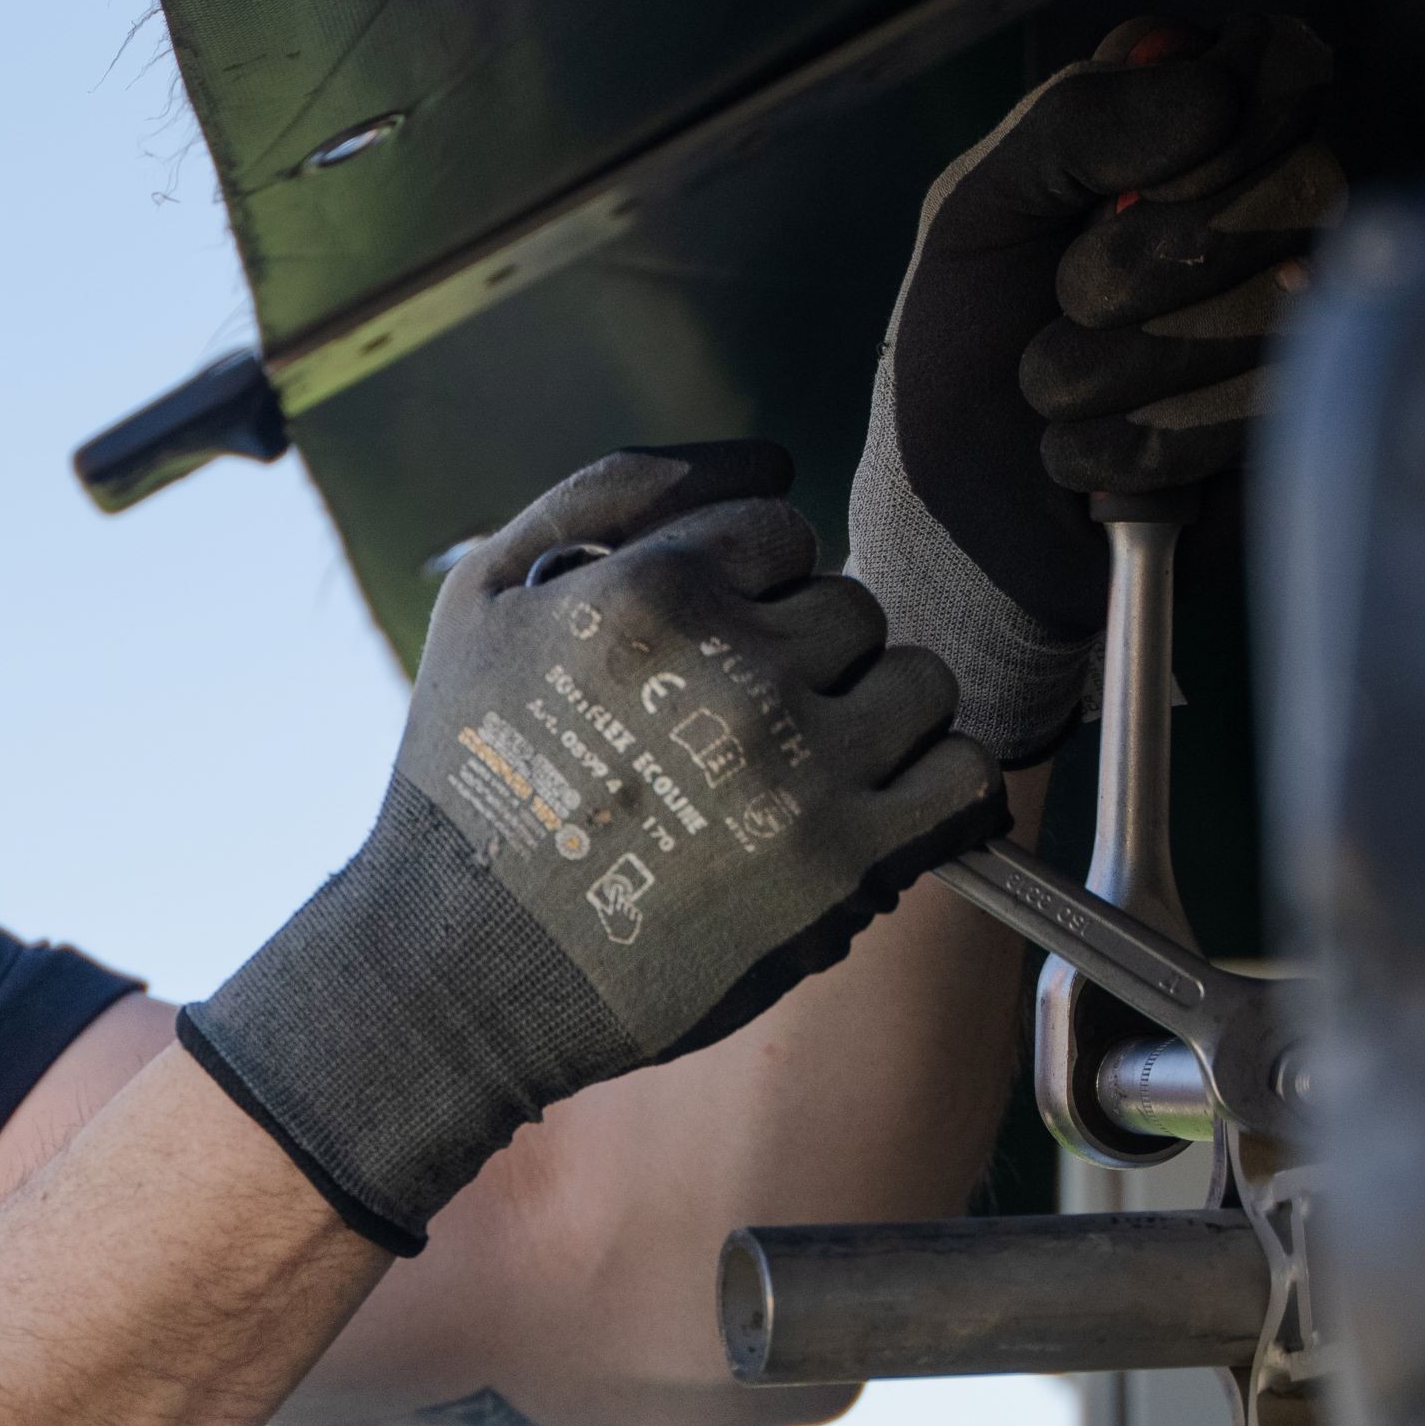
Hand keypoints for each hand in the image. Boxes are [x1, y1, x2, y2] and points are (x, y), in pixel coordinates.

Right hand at [176, 443, 999, 1247]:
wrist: (459, 969)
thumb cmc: (468, 780)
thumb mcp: (485, 596)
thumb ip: (615, 494)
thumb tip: (772, 455)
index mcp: (655, 593)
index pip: (785, 530)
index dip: (749, 590)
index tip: (705, 655)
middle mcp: (739, 671)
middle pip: (854, 606)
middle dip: (806, 657)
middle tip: (738, 727)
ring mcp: (802, 770)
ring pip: (921, 682)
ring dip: (876, 719)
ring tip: (801, 771)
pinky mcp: (846, 865)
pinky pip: (965, 778)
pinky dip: (937, 788)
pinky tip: (870, 811)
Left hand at [841, 16, 1342, 760]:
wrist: (960, 519)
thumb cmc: (964, 347)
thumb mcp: (978, 208)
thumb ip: (1077, 119)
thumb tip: (1215, 88)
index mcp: (1203, 127)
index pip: (1280, 66)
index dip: (1202, 127)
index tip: (1107, 189)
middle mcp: (1277, 212)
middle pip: (1290, 188)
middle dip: (1130, 267)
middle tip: (1065, 301)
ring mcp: (1302, 325)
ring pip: (1266, 311)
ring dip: (1117, 371)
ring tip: (1064, 393)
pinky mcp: (1300, 432)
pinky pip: (1253, 417)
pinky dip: (1138, 449)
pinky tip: (1101, 460)